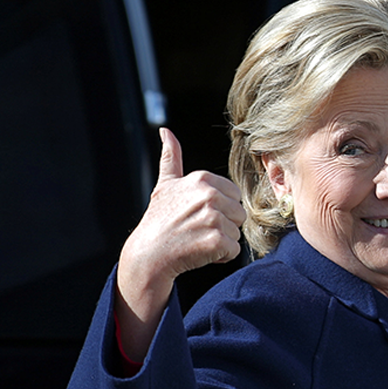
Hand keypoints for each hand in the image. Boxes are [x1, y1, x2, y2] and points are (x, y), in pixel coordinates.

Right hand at [115, 128, 245, 360]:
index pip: (234, 195)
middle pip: (239, 214)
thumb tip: (165, 131)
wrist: (148, 255)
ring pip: (237, 233)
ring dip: (221, 242)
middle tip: (197, 231)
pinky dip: (220, 257)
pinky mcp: (216, 241)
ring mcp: (213, 218)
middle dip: (223, 226)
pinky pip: (234, 250)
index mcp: (202, 179)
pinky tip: (200, 254)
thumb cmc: (158, 221)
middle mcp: (209, 195)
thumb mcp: (165, 185)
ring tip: (197, 241)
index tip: (197, 215)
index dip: (219, 209)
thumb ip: (171, 157)